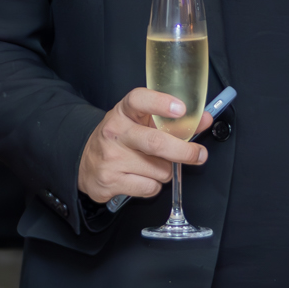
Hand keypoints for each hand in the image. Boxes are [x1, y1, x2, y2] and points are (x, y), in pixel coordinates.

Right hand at [76, 89, 211, 204]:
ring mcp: (111, 158)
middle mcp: (115, 132)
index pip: (139, 100)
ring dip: (166, 171)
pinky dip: (154, 186)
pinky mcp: (110, 181)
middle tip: (199, 155)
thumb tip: (203, 119)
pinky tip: (143, 177)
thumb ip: (172, 120)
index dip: (161, 103)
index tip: (181, 109)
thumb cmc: (121, 140)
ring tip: (154, 165)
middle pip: (155, 142)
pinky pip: (149, 187)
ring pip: (158, 170)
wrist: (85, 163)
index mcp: (123, 112)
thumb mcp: (141, 122)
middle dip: (184, 151)